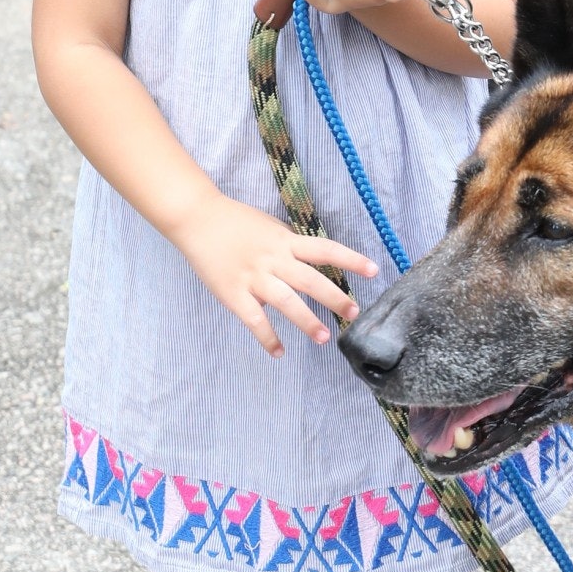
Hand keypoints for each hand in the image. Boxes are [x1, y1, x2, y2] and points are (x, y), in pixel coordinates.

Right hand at [173, 193, 373, 356]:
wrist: (197, 219)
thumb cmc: (236, 222)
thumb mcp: (270, 228)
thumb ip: (289, 248)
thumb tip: (308, 267)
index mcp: (285, 241)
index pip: (325, 249)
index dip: (351, 259)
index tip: (374, 271)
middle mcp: (274, 259)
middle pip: (311, 280)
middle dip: (335, 298)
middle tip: (354, 313)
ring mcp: (253, 277)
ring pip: (286, 302)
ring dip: (307, 321)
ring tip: (324, 337)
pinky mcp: (233, 294)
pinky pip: (254, 320)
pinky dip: (267, 338)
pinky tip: (279, 353)